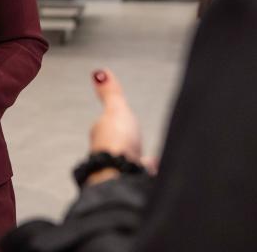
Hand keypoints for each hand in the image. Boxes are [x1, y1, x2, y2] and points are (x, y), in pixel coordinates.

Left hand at [88, 69, 142, 183]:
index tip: (121, 123)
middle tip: (135, 142)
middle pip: (119, 147)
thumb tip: (99, 73)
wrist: (120, 176)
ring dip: (138, 161)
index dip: (115, 124)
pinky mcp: (133, 183)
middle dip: (128, 145)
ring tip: (149, 160)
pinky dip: (149, 174)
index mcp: (101, 135)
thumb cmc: (116, 144)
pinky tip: (157, 173)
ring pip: (129, 164)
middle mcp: (107, 154)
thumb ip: (111, 93)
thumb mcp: (116, 109)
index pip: (107, 127)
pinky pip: (142, 178)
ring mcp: (120, 170)